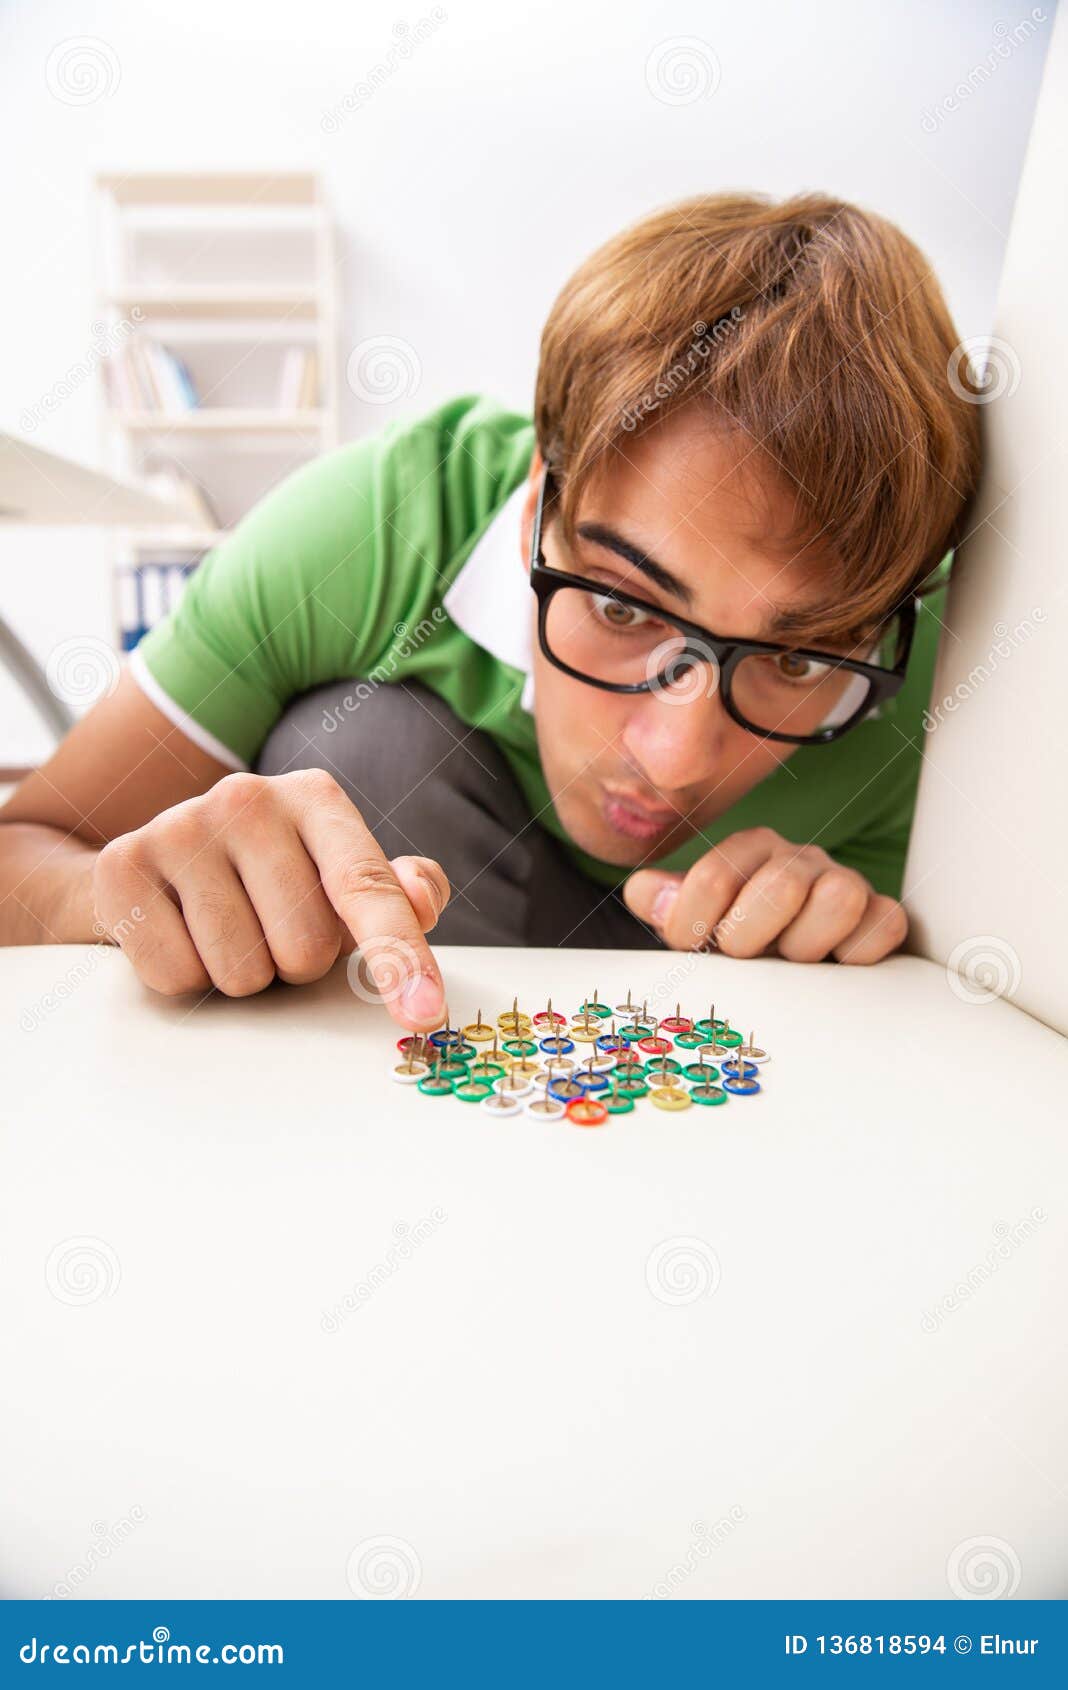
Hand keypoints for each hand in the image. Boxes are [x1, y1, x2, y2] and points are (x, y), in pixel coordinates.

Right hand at [91, 769, 449, 1025]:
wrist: (148, 866)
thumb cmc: (263, 880)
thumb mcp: (332, 876)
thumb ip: (391, 891)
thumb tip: (423, 898)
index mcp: (314, 798)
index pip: (367, 886)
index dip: (401, 955)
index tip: (428, 1014)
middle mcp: (247, 798)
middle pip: (305, 947)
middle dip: (295, 964)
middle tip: (268, 932)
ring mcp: (179, 826)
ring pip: (241, 971)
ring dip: (241, 975)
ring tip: (224, 933)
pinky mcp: (123, 865)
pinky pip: (177, 976)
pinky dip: (185, 978)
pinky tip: (180, 935)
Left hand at [622, 826, 906, 963]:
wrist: (790, 957)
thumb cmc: (738, 935)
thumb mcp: (693, 919)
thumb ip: (663, 902)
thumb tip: (647, 892)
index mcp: (750, 850)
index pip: (716, 877)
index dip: (695, 922)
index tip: (694, 945)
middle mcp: (799, 859)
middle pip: (782, 884)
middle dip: (751, 936)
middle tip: (742, 956)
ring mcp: (845, 883)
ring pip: (840, 896)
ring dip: (806, 944)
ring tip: (789, 961)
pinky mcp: (881, 915)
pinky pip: (884, 924)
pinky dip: (856, 952)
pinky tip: (832, 965)